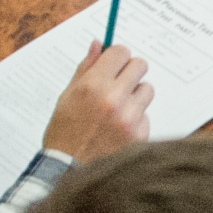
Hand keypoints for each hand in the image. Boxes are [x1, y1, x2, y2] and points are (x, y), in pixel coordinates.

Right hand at [41, 41, 152, 160]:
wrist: (68, 169)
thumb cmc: (65, 132)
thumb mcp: (67, 96)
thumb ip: (85, 68)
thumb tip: (98, 43)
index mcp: (92, 86)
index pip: (120, 52)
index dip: (117, 56)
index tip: (113, 63)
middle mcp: (113, 99)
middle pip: (140, 65)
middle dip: (130, 71)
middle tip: (119, 83)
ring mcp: (129, 118)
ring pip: (147, 89)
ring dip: (135, 95)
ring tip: (117, 109)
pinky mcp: (139, 135)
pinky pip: (146, 115)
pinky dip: (136, 119)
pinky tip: (118, 129)